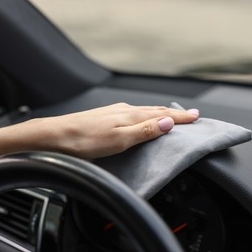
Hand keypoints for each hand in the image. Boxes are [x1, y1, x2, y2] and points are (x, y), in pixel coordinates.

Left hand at [0, 103, 198, 166]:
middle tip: (190, 115)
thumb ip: (143, 130)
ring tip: (170, 116)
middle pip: (154, 110)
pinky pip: (131, 114)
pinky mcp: (103, 118)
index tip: (197, 117)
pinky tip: (139, 119)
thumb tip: (167, 121)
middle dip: (173, 114)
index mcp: (129, 116)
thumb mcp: (117, 140)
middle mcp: (122, 111)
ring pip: (142, 111)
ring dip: (158, 114)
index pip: (162, 115)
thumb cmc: (83, 141)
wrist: (54, 136)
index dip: (180, 117)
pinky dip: (143, 116)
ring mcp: (112, 113)